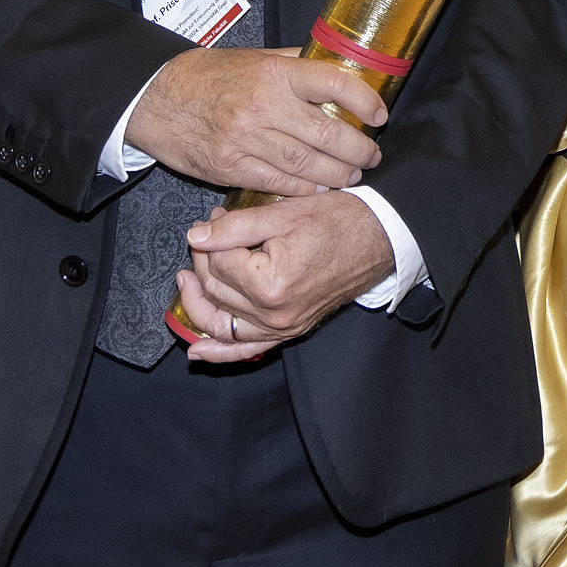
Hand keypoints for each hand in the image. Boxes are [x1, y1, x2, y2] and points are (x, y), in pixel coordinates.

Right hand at [124, 47, 385, 198]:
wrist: (156, 98)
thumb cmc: (209, 75)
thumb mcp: (255, 58)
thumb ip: (296, 64)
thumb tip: (338, 66)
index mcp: (274, 74)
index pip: (334, 85)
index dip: (364, 101)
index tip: (379, 114)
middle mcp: (263, 106)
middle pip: (326, 134)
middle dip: (358, 148)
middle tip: (372, 153)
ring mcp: (245, 140)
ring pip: (306, 164)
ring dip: (338, 173)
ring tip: (354, 173)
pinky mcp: (229, 167)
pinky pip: (277, 183)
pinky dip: (304, 188)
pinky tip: (321, 188)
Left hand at [175, 193, 393, 363]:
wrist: (381, 237)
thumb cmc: (341, 220)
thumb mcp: (285, 213)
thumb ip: (236, 227)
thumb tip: (196, 235)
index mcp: (271, 282)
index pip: (220, 262)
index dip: (212, 235)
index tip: (216, 215)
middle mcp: (274, 313)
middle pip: (217, 291)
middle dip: (204, 261)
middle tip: (208, 235)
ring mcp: (283, 327)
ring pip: (223, 323)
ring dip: (198, 305)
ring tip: (186, 281)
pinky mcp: (291, 331)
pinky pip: (248, 349)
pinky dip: (221, 353)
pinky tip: (197, 352)